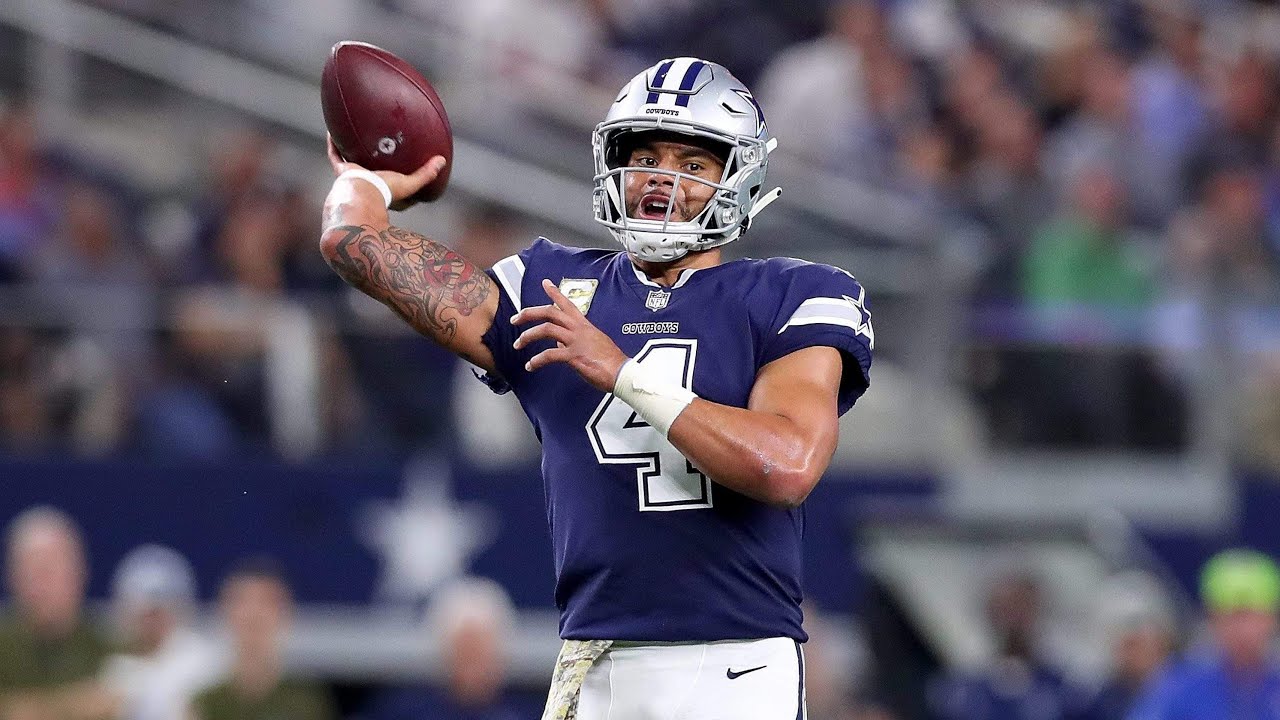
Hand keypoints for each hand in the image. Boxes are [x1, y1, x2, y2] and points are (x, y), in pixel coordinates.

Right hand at [326, 134, 445, 210]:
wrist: (360, 192)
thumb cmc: (385, 191)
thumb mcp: (410, 183)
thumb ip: (426, 174)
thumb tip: (442, 161)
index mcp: (384, 191)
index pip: (393, 184)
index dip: (400, 176)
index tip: (406, 164)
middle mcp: (367, 184)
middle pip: (371, 169)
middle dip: (374, 159)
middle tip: (380, 144)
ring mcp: (353, 178)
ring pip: (351, 160)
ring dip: (352, 149)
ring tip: (355, 134)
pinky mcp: (341, 171)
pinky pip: (335, 154)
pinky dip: (333, 143)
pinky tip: (333, 129)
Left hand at [513, 279, 628, 391]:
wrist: (621, 372)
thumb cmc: (610, 361)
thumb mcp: (593, 344)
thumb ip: (574, 340)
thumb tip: (558, 343)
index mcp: (584, 325)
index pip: (567, 304)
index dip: (555, 293)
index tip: (545, 283)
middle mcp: (579, 329)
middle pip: (550, 312)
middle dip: (529, 313)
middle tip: (516, 318)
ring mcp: (576, 341)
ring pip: (546, 329)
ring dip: (528, 335)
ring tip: (518, 343)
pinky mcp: (574, 356)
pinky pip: (549, 355)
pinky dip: (537, 360)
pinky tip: (531, 366)